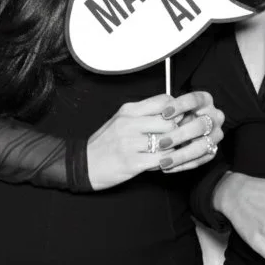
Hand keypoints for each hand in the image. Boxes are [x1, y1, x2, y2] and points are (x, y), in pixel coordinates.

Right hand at [86, 92, 224, 189]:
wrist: (83, 164)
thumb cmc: (105, 142)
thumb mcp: (121, 120)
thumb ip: (144, 114)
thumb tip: (172, 112)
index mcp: (129, 110)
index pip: (164, 101)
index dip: (177, 110)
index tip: (180, 118)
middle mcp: (129, 123)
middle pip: (170, 122)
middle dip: (178, 131)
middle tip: (180, 138)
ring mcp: (130, 143)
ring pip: (167, 141)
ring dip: (174, 148)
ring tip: (172, 151)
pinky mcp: (132, 162)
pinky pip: (161, 160)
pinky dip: (167, 162)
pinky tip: (164, 163)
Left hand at [158, 91, 224, 174]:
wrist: (182, 129)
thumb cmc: (174, 116)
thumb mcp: (170, 109)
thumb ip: (167, 112)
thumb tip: (158, 118)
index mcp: (205, 100)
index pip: (195, 99)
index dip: (180, 106)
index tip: (164, 113)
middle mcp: (215, 116)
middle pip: (201, 125)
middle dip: (180, 135)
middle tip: (161, 143)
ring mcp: (216, 134)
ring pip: (202, 146)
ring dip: (181, 155)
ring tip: (163, 162)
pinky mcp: (213, 151)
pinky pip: (200, 160)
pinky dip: (183, 165)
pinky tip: (168, 168)